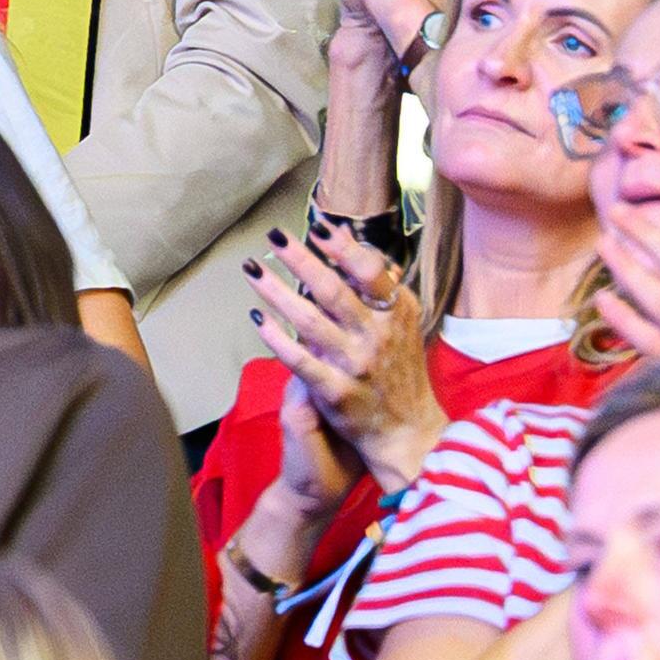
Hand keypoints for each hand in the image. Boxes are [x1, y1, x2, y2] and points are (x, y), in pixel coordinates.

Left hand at [246, 223, 444, 492]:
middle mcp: (376, 337)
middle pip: (332, 290)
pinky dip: (276, 338)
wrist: (408, 432)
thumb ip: (379, 285)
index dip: (344, 248)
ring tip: (252, 269)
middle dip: (300, 259)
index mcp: (395, 315)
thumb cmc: (399, 368)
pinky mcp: (335, 392)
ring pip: (309, 321)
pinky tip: (257, 317)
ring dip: (277, 292)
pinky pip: (299, 360)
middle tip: (274, 235)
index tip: (318, 226)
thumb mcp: (401, 323)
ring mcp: (355, 365)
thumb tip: (352, 240)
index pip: (371, 273)